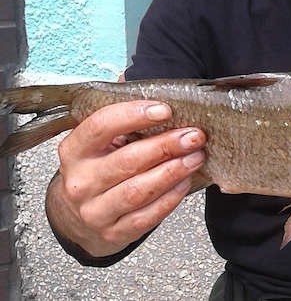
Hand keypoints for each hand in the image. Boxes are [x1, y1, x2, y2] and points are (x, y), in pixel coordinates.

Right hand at [46, 100, 205, 257]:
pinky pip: (146, 217)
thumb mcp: (100, 140)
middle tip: (195, 135)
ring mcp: (94, 211)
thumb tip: (133, 75)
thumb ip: (119, 112)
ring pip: (138, 191)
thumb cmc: (99, 166)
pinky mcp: (112, 234)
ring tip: (196, 156)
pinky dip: (170, 199)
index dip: (134, 115)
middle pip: (127, 160)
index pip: (101, 126)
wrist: (78, 217)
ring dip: (173, 171)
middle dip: (166, 146)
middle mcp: (80, 181)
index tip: (165, 109)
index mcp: (75, 149)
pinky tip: (185, 183)